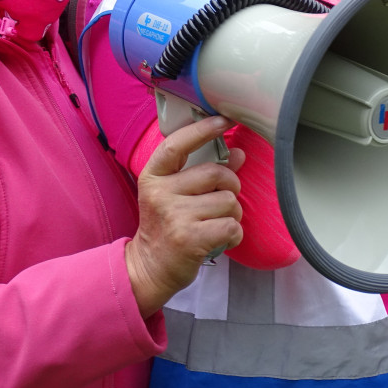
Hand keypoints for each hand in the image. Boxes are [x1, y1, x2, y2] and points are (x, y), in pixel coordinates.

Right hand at [125, 116, 243, 316]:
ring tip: (216, 223)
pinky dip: (234, 233)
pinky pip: (231, 225)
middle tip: (222, 199)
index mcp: (153, 176)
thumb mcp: (175, 194)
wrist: (150, 267)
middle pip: (216, 173)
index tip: (223, 120)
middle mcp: (161, 193)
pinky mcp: (190, 239)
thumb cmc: (167, 226)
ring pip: (229, 201)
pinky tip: (220, 238)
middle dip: (230, 186)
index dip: (202, 130)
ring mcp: (175, 216)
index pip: (177, 144)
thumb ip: (204, 172)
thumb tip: (238, 153)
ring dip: (232, 214)